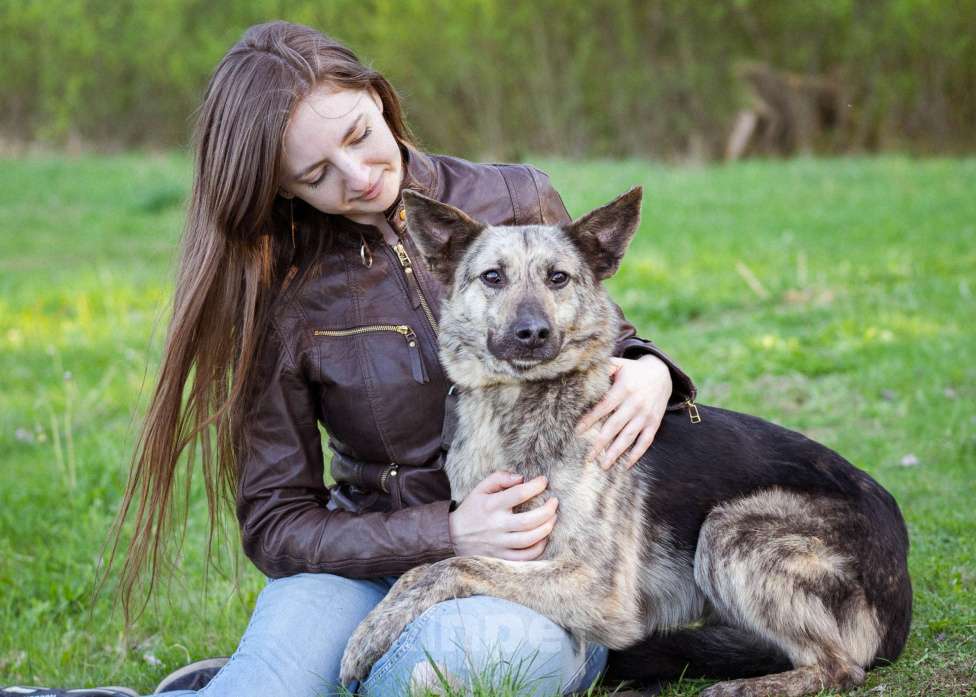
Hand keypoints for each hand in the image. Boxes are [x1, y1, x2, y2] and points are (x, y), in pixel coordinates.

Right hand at [448, 470, 557, 559]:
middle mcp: (496, 525)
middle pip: (529, 520)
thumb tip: (521, 478)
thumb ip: (499, 478)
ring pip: (529, 539)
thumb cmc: (472, 509)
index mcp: (491, 505)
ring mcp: (499, 543)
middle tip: (554, 502)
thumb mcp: (480, 489)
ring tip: (553, 518)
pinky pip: (525, 557)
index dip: (535, 486)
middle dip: (547, 510)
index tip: (543, 481)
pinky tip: (543, 538)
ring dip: (546, 528)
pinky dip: (538, 548)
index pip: (518, 494)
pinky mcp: (501, 557)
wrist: (453, 535)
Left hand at [575, 354, 671, 468]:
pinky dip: (637, 453)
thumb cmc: (633, 371)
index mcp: (624, 389)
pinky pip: (646, 441)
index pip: (604, 407)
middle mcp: (635, 403)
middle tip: (589, 457)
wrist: (662, 374)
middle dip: (601, 442)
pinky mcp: (654, 423)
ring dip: (616, 452)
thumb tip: (584, 371)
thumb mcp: (620, 364)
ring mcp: (646, 415)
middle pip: (615, 426)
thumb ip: (604, 367)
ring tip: (604, 465)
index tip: (578, 432)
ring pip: (629, 436)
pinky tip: (626, 464)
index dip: (591, 419)